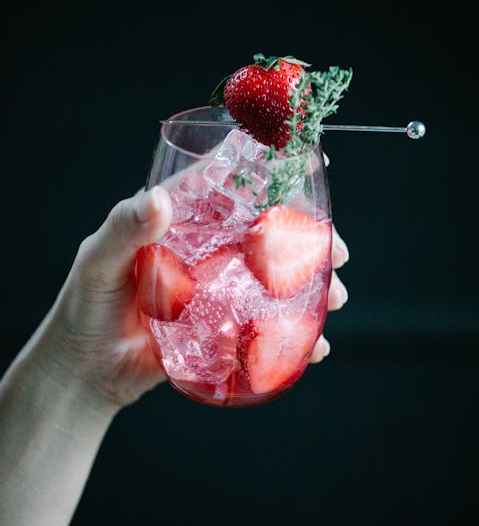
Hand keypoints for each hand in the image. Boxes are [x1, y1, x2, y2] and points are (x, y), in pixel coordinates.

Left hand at [42, 186, 348, 409]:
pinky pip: (267, 328)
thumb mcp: (98, 261)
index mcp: (182, 220)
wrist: (85, 371)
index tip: (309, 163)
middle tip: (337, 251)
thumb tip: (159, 198)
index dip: (268, 170)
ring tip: (336, 298)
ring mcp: (221, 289)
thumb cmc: (86, 305)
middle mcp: (208, 249)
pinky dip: (295, 337)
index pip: (229, 185)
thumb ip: (124, 229)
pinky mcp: (225, 329)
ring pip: (276, 279)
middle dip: (308, 239)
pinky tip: (316, 346)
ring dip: (313, 286)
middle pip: (267, 233)